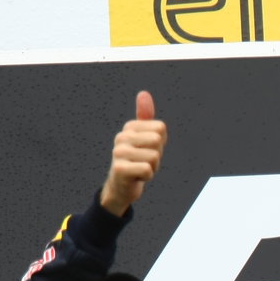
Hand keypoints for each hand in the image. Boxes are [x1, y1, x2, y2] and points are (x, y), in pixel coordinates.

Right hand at [100, 91, 166, 216]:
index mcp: (130, 127)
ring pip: (154, 157)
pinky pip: (147, 169)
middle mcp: (122, 137)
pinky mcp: (120, 169)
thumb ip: (145, 117)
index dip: (160, 144)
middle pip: (157, 141)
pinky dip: (147, 176)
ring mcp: (119, 152)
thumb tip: (144, 93)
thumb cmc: (137, 161)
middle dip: (157, 155)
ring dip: (152, 168)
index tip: (148, 150)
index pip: (161, 129)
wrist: (121, 187)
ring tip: (140, 169)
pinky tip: (137, 177)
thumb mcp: (144, 138)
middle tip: (145, 161)